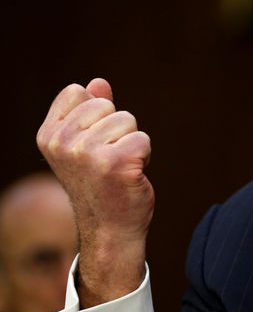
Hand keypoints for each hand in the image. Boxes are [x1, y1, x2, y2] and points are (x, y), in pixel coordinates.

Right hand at [36, 78, 152, 305]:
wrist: (110, 228)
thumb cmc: (101, 184)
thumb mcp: (87, 144)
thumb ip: (90, 112)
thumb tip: (98, 82)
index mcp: (48, 136)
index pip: (78, 92)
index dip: (96, 114)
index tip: (92, 143)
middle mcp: (62, 143)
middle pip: (106, 105)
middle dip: (117, 128)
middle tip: (109, 159)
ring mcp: (86, 154)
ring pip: (127, 120)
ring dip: (131, 143)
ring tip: (119, 168)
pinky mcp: (115, 164)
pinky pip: (143, 139)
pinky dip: (144, 155)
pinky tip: (132, 175)